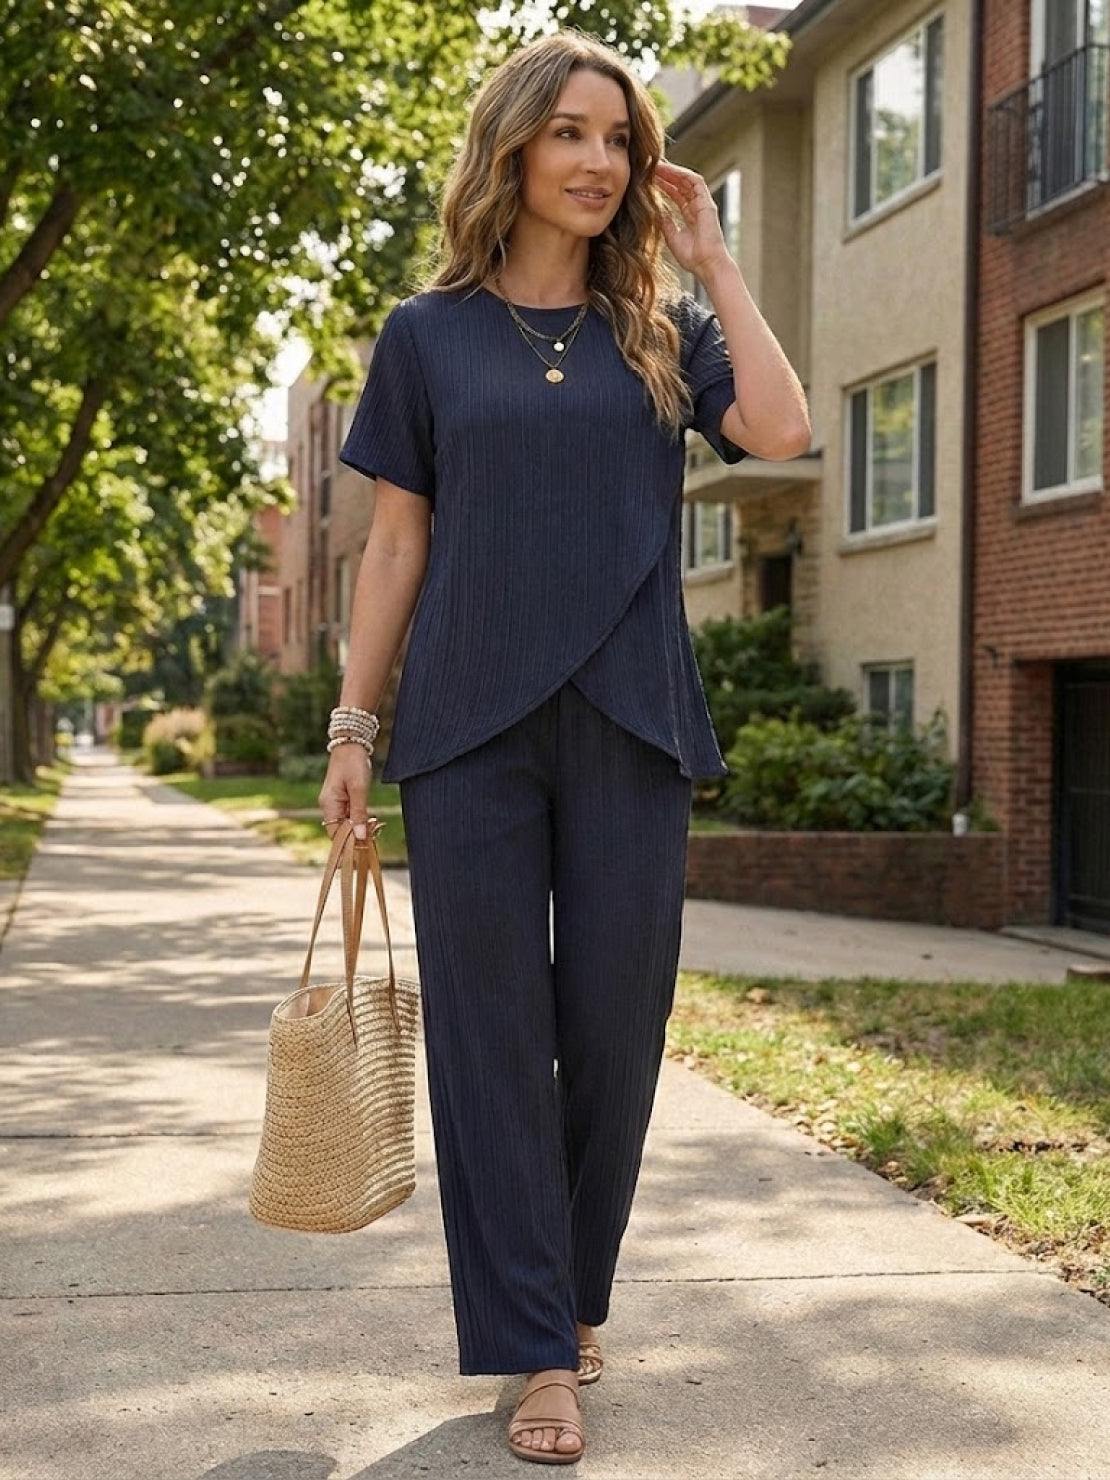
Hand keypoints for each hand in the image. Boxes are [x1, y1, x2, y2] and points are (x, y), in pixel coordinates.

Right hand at [318, 742, 372, 840]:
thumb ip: (359, 813)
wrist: (351, 744)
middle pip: (341, 830)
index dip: (349, 843)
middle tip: (374, 835)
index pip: (335, 834)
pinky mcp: (342, 798)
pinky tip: (371, 819)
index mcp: (329, 805)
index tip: (365, 848)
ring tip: (375, 828)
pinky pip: (349, 814)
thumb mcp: (359, 789)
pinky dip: (359, 818)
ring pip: (346, 823)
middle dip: (356, 835)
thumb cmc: (354, 764)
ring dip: (360, 827)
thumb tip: (360, 836)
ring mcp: (335, 802)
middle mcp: (329, 806)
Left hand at [654, 159, 731, 280]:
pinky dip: (683, 174)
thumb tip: (657, 212)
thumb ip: (665, 223)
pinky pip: (696, 182)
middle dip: (666, 175)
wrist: (706, 265)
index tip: (649, 179)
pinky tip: (670, 170)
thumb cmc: (692, 257)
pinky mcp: (707, 203)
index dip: (663, 185)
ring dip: (673, 171)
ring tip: (657, 165)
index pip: (676, 195)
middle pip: (681, 185)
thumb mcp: (672, 237)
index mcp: (690, 216)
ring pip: (687, 181)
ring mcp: (703, 204)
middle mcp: (697, 207)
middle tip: (650, 166)